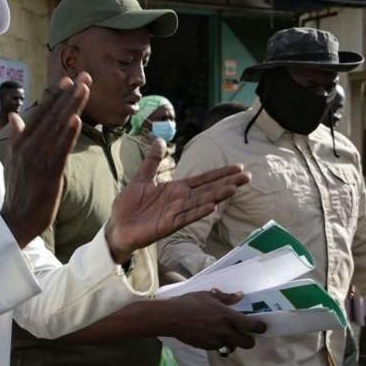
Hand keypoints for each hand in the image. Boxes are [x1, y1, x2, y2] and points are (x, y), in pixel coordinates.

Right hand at [1, 72, 91, 247]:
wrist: (15, 220)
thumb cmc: (18, 191)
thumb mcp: (14, 160)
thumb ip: (17, 136)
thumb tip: (15, 116)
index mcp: (21, 142)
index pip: (40, 113)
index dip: (55, 96)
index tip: (69, 80)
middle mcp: (28, 147)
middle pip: (51, 115)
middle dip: (69, 95)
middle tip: (84, 76)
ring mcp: (37, 160)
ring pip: (57, 128)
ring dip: (72, 106)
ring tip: (85, 88)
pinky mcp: (48, 174)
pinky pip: (60, 150)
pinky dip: (68, 134)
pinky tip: (77, 119)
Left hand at [105, 139, 249, 262]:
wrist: (117, 226)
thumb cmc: (129, 205)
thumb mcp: (141, 179)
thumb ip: (152, 161)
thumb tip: (158, 140)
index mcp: (175, 189)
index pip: (202, 179)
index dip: (219, 173)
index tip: (238, 167)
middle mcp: (179, 201)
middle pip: (207, 190)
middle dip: (226, 183)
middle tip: (247, 177)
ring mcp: (175, 213)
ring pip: (200, 203)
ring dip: (216, 196)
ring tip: (233, 188)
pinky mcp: (167, 225)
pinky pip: (185, 218)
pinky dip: (197, 212)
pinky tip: (211, 207)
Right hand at [164, 290, 265, 349]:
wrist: (171, 317)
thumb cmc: (189, 302)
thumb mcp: (208, 295)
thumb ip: (226, 297)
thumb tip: (240, 295)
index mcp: (227, 316)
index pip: (252, 325)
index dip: (260, 327)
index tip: (262, 326)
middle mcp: (224, 331)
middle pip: (247, 343)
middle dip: (249, 340)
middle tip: (246, 334)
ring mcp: (216, 341)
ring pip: (233, 347)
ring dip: (232, 342)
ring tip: (226, 335)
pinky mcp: (207, 347)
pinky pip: (218, 347)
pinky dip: (218, 343)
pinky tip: (211, 335)